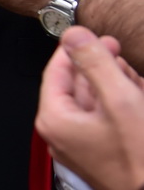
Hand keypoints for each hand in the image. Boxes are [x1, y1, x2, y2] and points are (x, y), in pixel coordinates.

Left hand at [36, 26, 143, 189]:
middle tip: (121, 51)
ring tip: (134, 77)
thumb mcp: (120, 100)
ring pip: (94, 101)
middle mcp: (61, 133)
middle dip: (100, 67)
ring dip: (114, 84)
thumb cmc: (140, 156)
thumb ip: (95, 63)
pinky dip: (121, 104)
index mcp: (55, 119)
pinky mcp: (102, 153)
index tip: (99, 35)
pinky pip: (106, 120)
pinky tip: (138, 93)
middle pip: (76, 85)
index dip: (77, 49)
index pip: (56, 71)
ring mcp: (81, 146)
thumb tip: (73, 33)